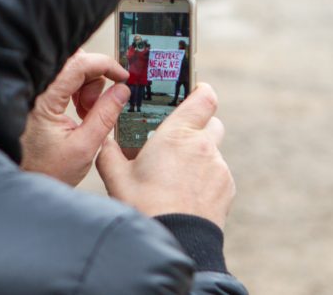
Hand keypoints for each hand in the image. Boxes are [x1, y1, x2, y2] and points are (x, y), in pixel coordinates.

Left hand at [21, 51, 129, 185]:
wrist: (27, 182)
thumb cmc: (47, 171)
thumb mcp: (85, 146)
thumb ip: (106, 115)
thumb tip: (122, 90)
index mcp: (45, 100)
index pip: (79, 64)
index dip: (105, 65)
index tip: (122, 76)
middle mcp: (38, 91)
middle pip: (75, 62)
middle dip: (95, 77)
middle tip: (98, 104)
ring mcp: (38, 93)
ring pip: (72, 69)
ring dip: (88, 86)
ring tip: (87, 114)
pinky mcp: (41, 98)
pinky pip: (66, 81)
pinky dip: (80, 91)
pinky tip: (81, 112)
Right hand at [96, 83, 235, 228]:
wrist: (175, 241)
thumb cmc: (144, 206)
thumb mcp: (116, 177)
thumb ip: (110, 152)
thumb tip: (105, 140)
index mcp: (177, 134)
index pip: (205, 97)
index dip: (201, 91)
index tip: (194, 93)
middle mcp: (203, 146)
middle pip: (212, 123)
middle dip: (198, 127)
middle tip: (177, 140)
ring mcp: (219, 167)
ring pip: (213, 151)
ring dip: (199, 156)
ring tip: (177, 176)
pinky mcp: (227, 188)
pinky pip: (218, 174)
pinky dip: (206, 178)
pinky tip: (187, 194)